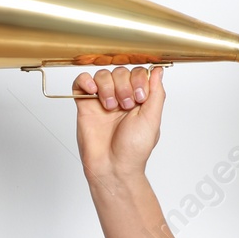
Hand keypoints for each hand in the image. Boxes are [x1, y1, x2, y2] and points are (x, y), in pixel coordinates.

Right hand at [72, 55, 164, 178]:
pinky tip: (92, 91)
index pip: (137, 72)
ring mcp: (102, 100)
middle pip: (119, 71)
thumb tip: (158, 71)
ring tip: (109, 106)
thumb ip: (156, 93)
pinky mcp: (85, 105)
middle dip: (123, 86)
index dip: (138, 80)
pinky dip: (86, 81)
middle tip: (124, 106)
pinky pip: (81, 82)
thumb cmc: (134, 150)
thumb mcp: (152, 119)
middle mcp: (120, 97)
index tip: (139, 98)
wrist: (113, 167)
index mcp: (138, 99)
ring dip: (107, 87)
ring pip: (102, 74)